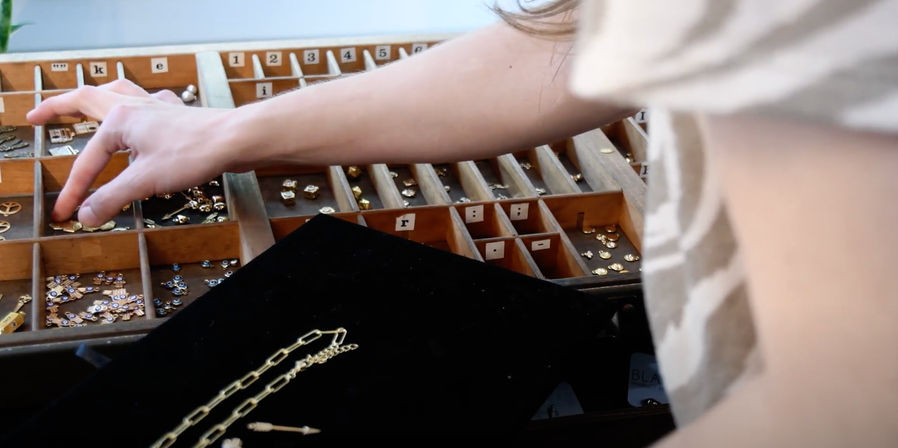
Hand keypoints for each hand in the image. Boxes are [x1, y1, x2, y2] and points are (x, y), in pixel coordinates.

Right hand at [27, 79, 240, 226]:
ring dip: (95, 96)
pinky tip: (144, 109)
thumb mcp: (146, 181)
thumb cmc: (193, 153)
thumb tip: (85, 216)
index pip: (87, 162)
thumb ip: (112, 198)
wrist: (236, 139)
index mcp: (119, 121)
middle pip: (86, 100)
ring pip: (116, 93)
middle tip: (36, 115)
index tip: (65, 215)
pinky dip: (137, 103)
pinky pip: (148, 102)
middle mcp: (134, 107)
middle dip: (58, 108)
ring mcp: (156, 108)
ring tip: (82, 101)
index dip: (74, 192)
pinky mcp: (176, 114)